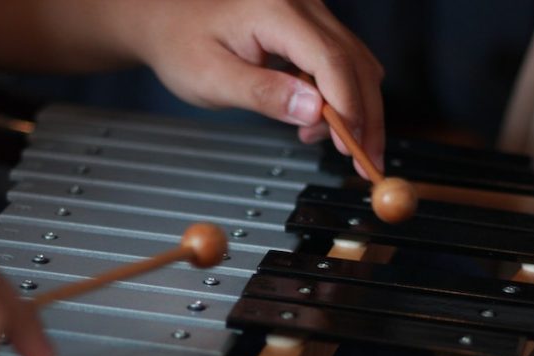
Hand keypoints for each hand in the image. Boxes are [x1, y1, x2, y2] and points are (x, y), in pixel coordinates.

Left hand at [124, 0, 385, 170]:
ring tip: (335, 146)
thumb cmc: (180, 43)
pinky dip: (342, 95)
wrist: (167, 17)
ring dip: (357, 109)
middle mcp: (302, 3)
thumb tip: (313, 111)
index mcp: (275, 9)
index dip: (347, 107)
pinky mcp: (311, 25)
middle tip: (366, 163)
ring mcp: (311, 11)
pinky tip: (319, 122)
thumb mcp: (212, 78)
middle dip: (366, 117)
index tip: (349, 147)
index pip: (330, 60)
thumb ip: (263, 94)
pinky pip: (342, 60)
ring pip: (357, 63)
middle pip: (355, 62)